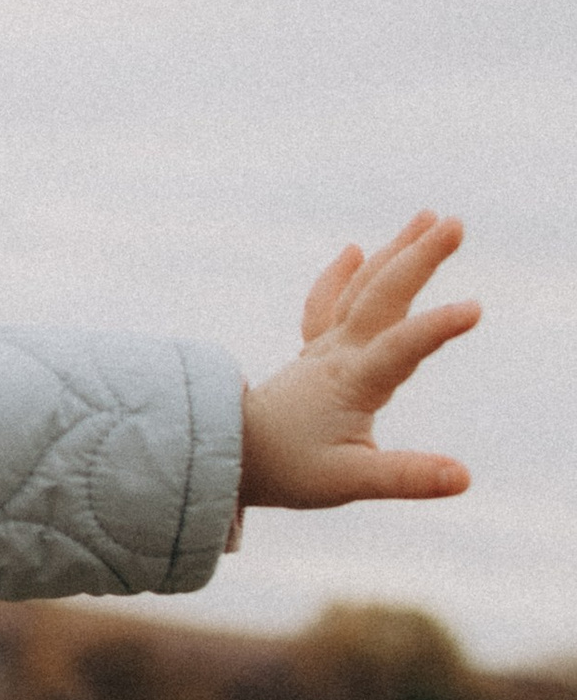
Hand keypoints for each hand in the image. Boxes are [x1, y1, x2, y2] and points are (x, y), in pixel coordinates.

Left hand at [239, 213, 477, 510]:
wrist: (224, 454)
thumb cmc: (288, 470)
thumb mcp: (350, 482)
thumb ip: (405, 476)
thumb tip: (463, 478)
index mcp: (352, 381)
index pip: (399, 347)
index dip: (436, 328)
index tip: (475, 307)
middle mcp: (339, 353)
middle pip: (383, 295)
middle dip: (420, 257)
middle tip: (456, 222)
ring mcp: (325, 348)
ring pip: (363, 289)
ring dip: (395, 253)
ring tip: (429, 218)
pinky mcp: (315, 353)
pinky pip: (328, 305)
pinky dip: (341, 278)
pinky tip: (353, 251)